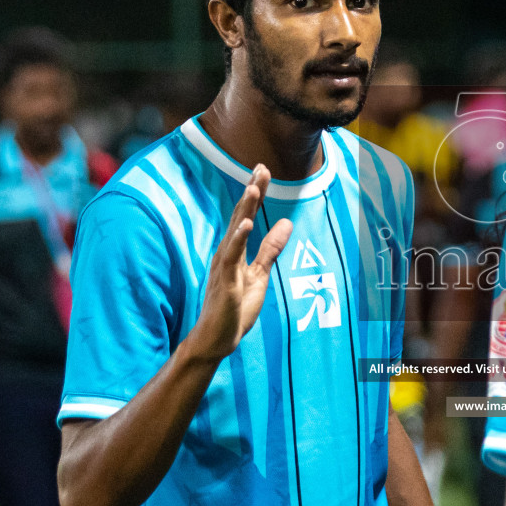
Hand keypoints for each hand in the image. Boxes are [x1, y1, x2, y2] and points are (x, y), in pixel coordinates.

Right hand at [187, 167, 292, 362]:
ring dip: (245, 210)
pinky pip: (231, 258)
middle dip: (251, 192)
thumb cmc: (236, 307)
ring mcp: (224, 266)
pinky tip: (246, 225)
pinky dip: (238, 240)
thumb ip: (271, 249)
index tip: (263, 170)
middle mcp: (227, 253)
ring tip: (253, 189)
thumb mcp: (260, 274)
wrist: (218, 338)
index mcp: (236, 250)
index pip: (247, 216)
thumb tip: (287, 223)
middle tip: (261, 167)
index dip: (256, 193)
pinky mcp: (224, 282)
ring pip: (235, 232)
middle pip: (241, 217)